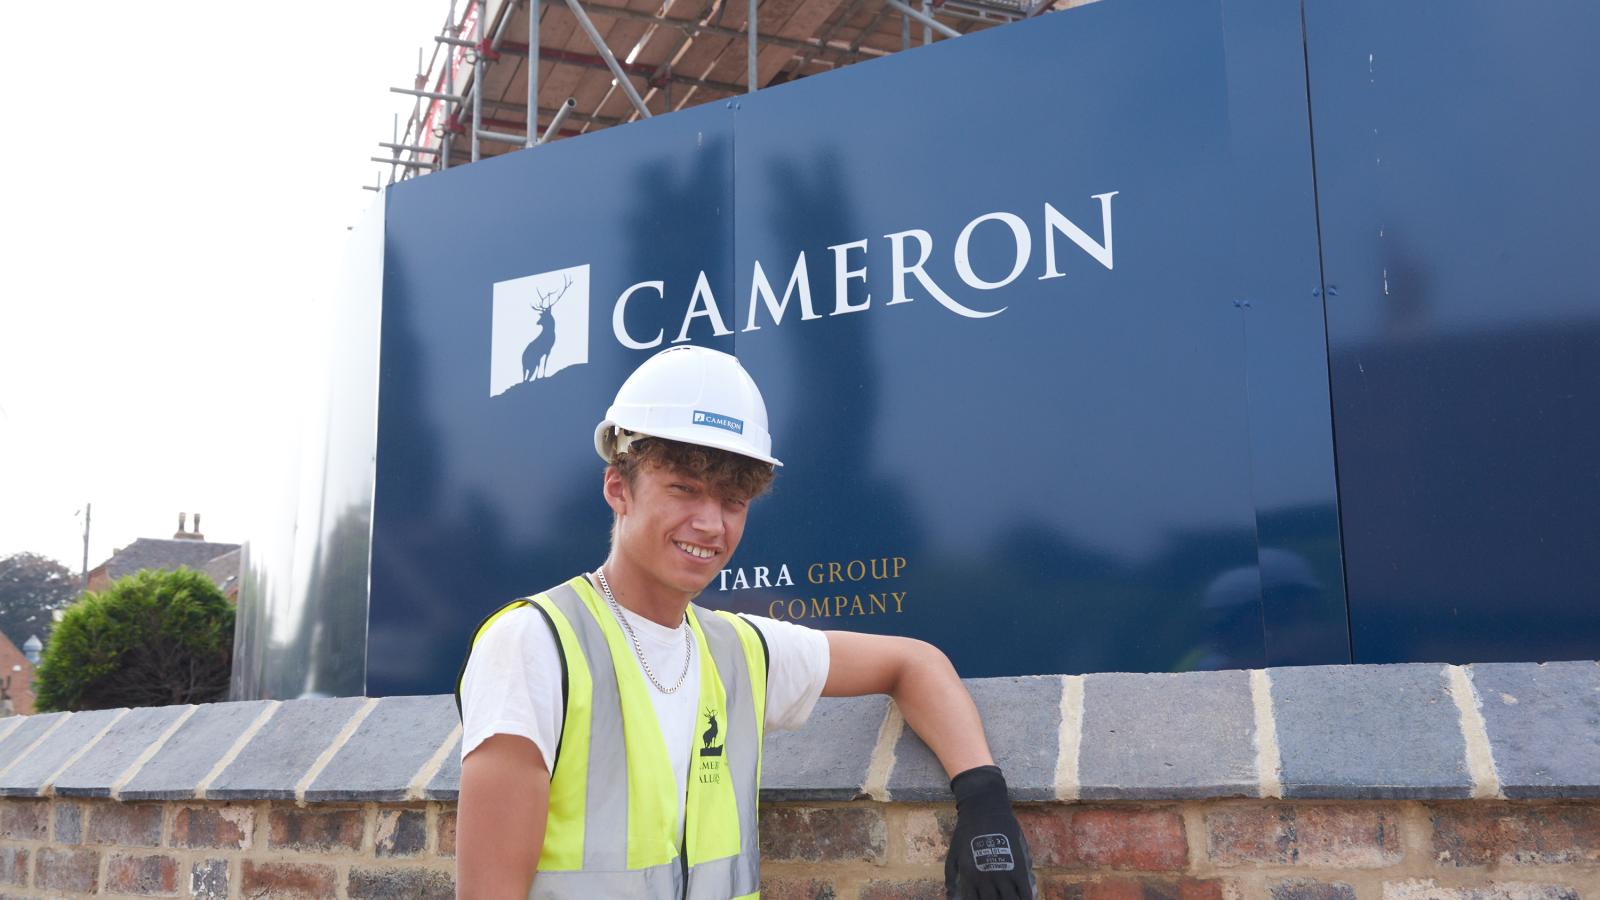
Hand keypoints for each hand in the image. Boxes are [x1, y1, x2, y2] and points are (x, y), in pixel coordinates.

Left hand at [944, 765, 1033, 899]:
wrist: (984, 809)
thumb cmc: (967, 830)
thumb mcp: (953, 853)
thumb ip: (951, 876)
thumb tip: (949, 895)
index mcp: (969, 878)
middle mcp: (986, 880)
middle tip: (999, 898)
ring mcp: (1003, 875)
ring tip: (1011, 898)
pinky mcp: (1018, 868)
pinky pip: (1025, 893)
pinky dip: (1026, 899)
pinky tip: (1026, 899)